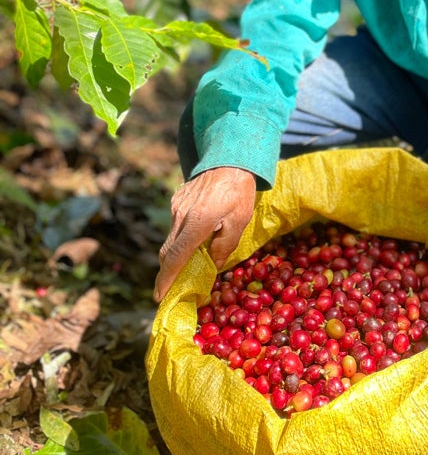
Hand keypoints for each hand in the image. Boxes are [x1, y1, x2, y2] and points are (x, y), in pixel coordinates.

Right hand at [156, 166, 257, 301]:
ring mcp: (176, 207)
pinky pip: (175, 226)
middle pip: (169, 251)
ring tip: (183, 270)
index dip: (167, 278)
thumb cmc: (239, 192)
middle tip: (168, 291)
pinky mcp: (176, 201)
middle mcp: (181, 215)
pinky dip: (180, 239)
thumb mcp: (240, 220)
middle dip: (167, 273)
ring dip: (175, 256)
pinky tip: (192, 243)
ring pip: (171, 239)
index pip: (177, 256)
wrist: (229, 159)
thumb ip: (225, 245)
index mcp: (198, 221)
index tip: (159, 296)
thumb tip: (213, 266)